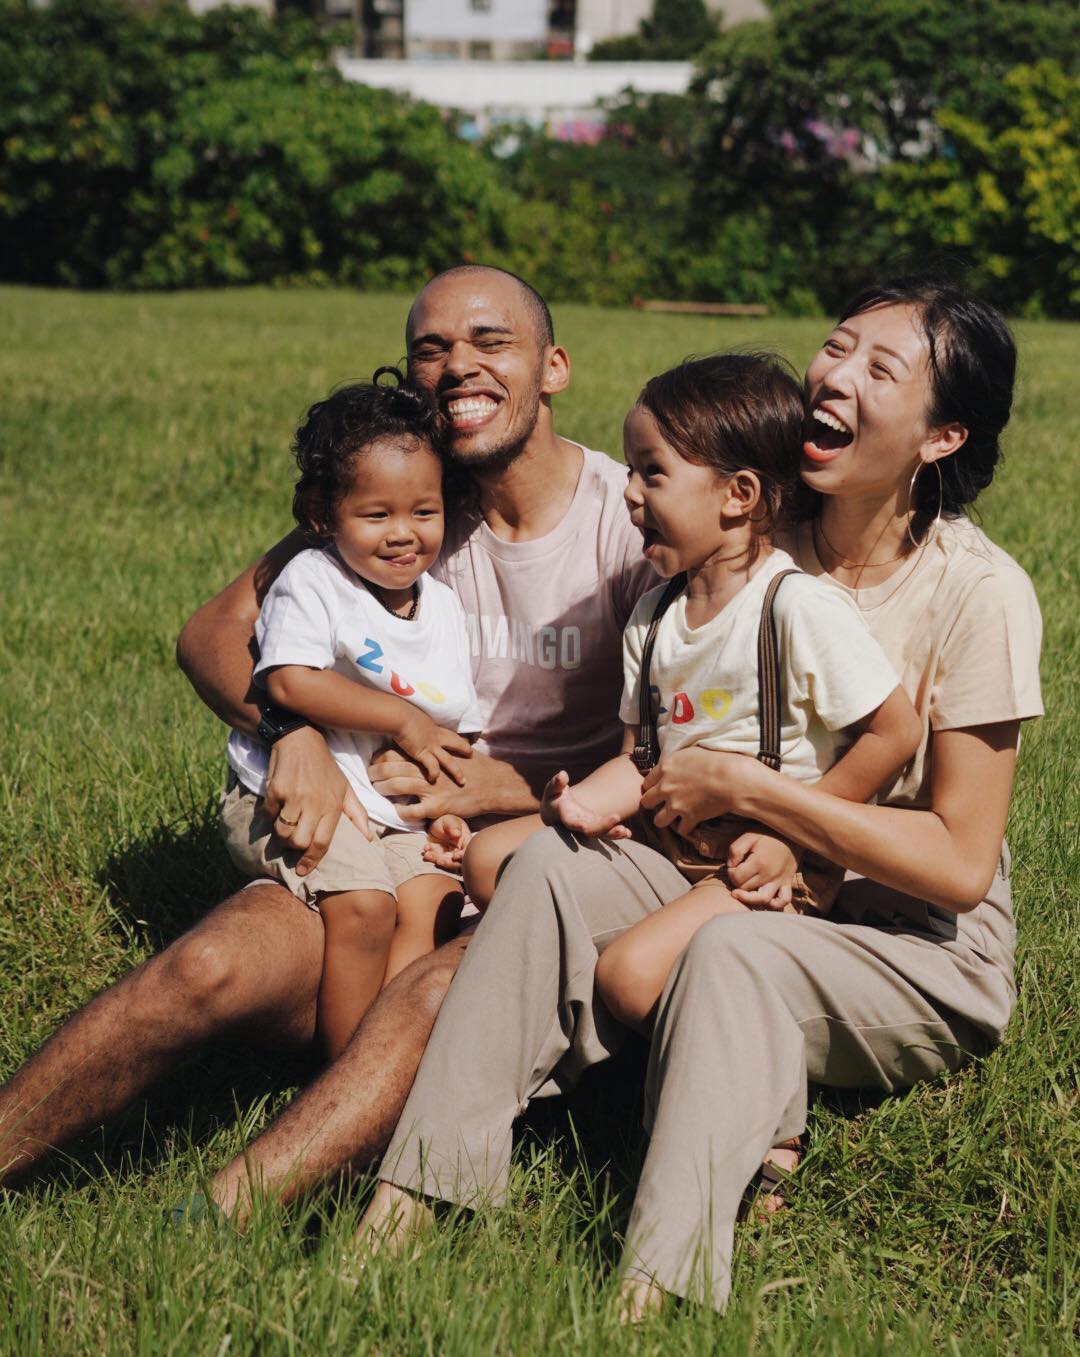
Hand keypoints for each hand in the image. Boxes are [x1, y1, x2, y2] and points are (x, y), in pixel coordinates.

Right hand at [264, 726, 373, 876]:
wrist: (300, 739)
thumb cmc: (325, 768)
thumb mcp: (346, 788)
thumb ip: (357, 815)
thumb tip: (370, 840)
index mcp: (333, 805)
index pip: (322, 842)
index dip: (312, 861)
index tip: (303, 871)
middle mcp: (314, 802)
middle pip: (299, 842)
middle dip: (294, 847)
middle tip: (293, 841)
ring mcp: (294, 796)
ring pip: (282, 832)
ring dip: (281, 834)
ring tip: (285, 825)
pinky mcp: (275, 790)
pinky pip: (269, 815)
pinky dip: (271, 815)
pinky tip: (278, 805)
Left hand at [369, 748, 538, 820]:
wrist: (493, 784)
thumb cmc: (474, 768)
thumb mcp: (453, 752)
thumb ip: (436, 751)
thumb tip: (422, 747)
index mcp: (430, 758)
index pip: (397, 753)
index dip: (381, 757)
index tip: (374, 761)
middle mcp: (427, 771)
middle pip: (392, 768)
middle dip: (376, 772)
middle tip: (369, 777)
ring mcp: (431, 789)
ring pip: (397, 786)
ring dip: (383, 788)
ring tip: (376, 790)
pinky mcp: (437, 806)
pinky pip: (413, 810)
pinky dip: (401, 811)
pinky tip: (396, 812)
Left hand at [422, 814, 471, 868]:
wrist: (436, 821)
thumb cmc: (447, 820)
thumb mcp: (451, 821)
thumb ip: (454, 826)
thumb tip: (457, 834)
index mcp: (465, 842)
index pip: (466, 852)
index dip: (461, 856)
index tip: (454, 856)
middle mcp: (458, 850)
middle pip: (456, 862)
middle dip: (447, 863)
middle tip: (439, 860)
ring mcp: (447, 854)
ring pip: (444, 861)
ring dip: (436, 860)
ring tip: (428, 855)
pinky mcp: (438, 855)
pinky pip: (434, 858)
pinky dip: (429, 856)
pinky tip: (426, 848)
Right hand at [539, 771, 631, 839]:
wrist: (555, 812)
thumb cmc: (553, 798)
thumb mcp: (552, 789)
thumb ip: (557, 783)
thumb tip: (562, 775)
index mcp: (566, 816)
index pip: (572, 823)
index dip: (577, 825)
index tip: (583, 826)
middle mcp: (578, 825)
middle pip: (590, 830)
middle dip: (603, 826)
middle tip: (616, 817)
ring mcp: (588, 826)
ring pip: (600, 834)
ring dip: (613, 834)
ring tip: (626, 832)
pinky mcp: (595, 824)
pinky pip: (606, 831)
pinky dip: (616, 833)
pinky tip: (628, 833)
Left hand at [640, 748, 765, 836]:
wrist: (731, 778)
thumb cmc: (715, 760)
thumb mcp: (690, 753)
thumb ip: (675, 762)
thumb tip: (671, 765)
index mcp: (665, 768)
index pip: (646, 782)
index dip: (652, 786)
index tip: (658, 788)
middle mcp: (666, 787)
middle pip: (646, 802)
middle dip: (653, 804)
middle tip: (662, 804)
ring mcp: (676, 804)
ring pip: (658, 821)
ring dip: (665, 819)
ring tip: (673, 817)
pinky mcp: (689, 817)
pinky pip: (681, 829)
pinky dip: (686, 827)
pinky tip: (691, 823)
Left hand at [727, 833, 800, 909]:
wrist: (789, 836)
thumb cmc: (766, 837)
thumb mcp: (748, 837)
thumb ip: (735, 850)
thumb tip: (731, 866)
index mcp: (759, 862)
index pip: (737, 877)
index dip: (730, 872)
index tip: (733, 866)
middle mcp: (770, 875)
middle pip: (746, 889)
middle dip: (737, 882)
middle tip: (738, 873)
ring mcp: (780, 881)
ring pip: (762, 899)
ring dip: (749, 898)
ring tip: (742, 893)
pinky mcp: (787, 884)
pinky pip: (783, 901)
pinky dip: (774, 905)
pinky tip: (764, 900)